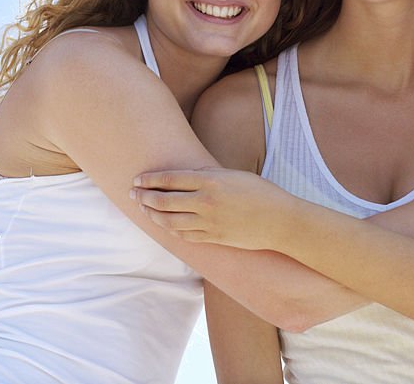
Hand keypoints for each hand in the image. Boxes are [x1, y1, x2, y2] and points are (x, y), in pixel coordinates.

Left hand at [132, 168, 297, 249]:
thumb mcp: (233, 175)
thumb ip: (207, 176)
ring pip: (169, 221)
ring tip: (145, 208)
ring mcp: (208, 223)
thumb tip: (182, 178)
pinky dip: (170, 229)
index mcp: (211, 181)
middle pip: (163, 200)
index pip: (170, 179)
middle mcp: (206, 202)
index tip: (137, 179)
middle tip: (133, 193)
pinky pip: (184, 236)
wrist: (280, 221)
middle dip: (144, 197)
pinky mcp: (213, 238)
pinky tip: (164, 224)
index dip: (150, 179)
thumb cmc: (260, 193)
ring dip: (152, 214)